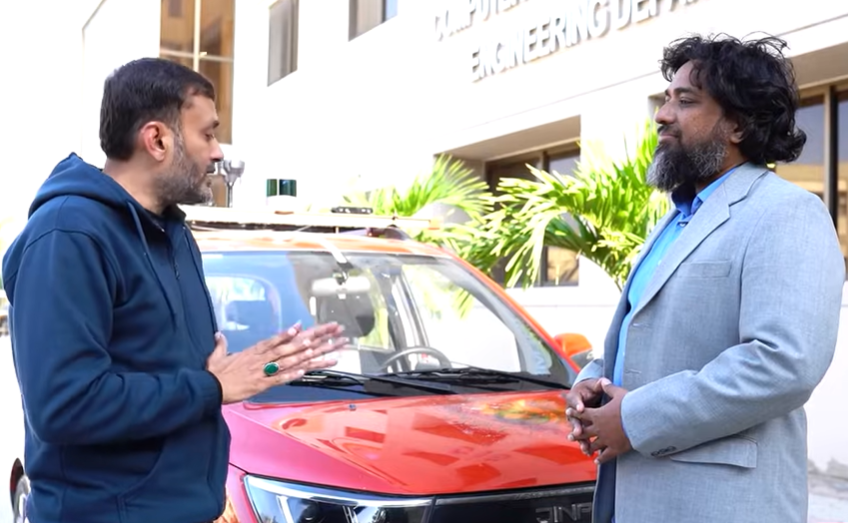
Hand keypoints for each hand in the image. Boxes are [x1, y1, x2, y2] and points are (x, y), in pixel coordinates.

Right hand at [207, 322, 348, 403]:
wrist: (206, 388)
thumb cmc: (214, 373)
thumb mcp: (216, 356)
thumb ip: (221, 344)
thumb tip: (219, 335)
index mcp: (254, 351)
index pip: (277, 339)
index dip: (292, 333)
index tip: (306, 326)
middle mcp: (262, 358)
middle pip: (291, 347)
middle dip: (314, 340)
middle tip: (331, 335)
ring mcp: (262, 370)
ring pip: (290, 361)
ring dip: (310, 357)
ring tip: (328, 352)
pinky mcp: (260, 385)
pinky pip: (278, 378)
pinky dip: (290, 375)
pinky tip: (304, 371)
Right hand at [565, 378, 604, 453]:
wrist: (585, 394)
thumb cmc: (589, 389)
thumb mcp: (594, 385)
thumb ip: (599, 384)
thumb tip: (604, 381)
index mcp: (574, 397)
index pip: (574, 400)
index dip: (577, 404)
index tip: (580, 408)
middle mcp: (573, 411)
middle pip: (573, 419)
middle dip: (576, 426)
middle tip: (578, 431)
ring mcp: (576, 421)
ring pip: (577, 431)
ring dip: (580, 440)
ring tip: (584, 447)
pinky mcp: (581, 428)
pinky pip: (582, 438)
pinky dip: (585, 445)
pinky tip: (589, 452)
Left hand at [573, 378, 631, 463]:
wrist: (639, 421)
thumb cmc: (629, 406)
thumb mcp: (618, 394)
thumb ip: (609, 388)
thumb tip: (604, 380)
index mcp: (597, 415)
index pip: (583, 413)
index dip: (575, 413)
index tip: (569, 413)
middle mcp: (598, 428)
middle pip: (585, 431)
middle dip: (577, 433)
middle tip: (570, 437)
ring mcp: (606, 440)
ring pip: (594, 444)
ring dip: (588, 446)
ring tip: (584, 449)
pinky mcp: (615, 448)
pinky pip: (605, 455)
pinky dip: (601, 458)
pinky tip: (596, 461)